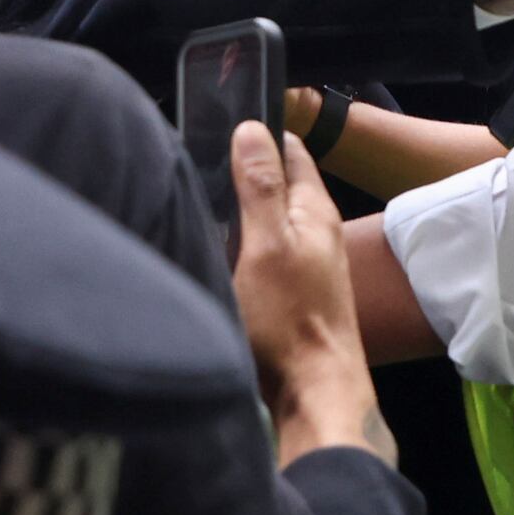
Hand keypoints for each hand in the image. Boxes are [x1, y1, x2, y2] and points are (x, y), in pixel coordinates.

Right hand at [227, 118, 386, 464]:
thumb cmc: (289, 321)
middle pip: (277, 183)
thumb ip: (260, 187)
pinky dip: (240, 242)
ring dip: (239, 208)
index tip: (221, 122)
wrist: (313, 391)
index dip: (258, 133)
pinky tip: (215, 249)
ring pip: (268, 218)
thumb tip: (252, 129)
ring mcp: (305, 262)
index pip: (289, 150)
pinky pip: (262, 250)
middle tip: (198, 160)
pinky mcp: (291, 291)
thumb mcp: (266, 244)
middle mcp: (315, 231)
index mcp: (314, 210)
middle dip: (243, 169)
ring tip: (198, 200)